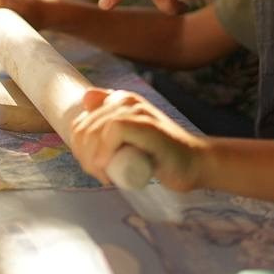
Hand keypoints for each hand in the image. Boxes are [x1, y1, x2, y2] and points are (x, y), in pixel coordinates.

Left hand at [71, 87, 207, 191]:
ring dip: (93, 160)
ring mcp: (137, 110)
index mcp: (118, 100)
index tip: (93, 167)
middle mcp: (126, 100)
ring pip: (94, 132)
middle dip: (84, 157)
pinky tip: (110, 170)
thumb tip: (86, 97)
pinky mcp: (146, 123)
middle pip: (83, 129)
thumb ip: (110, 119)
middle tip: (101, 175)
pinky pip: (113, 131)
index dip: (79, 149)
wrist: (194, 163)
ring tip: (107, 176)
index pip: (79, 124)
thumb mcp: (129, 138)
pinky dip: (105, 152)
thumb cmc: (161, 154)